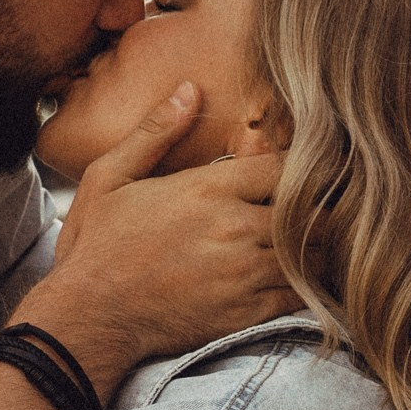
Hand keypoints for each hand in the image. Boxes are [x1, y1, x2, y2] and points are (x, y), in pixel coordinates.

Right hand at [16, 83, 295, 395]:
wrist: (90, 318)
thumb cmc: (96, 248)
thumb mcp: (110, 177)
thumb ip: (154, 132)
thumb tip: (188, 90)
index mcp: (206, 189)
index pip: (284, 166)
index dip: (298, 167)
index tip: (298, 172)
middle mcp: (233, 228)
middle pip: (312, 209)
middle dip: (320, 206)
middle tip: (321, 206)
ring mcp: (244, 272)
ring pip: (315, 252)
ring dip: (320, 245)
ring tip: (316, 240)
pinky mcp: (247, 311)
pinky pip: (303, 294)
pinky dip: (312, 284)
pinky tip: (305, 276)